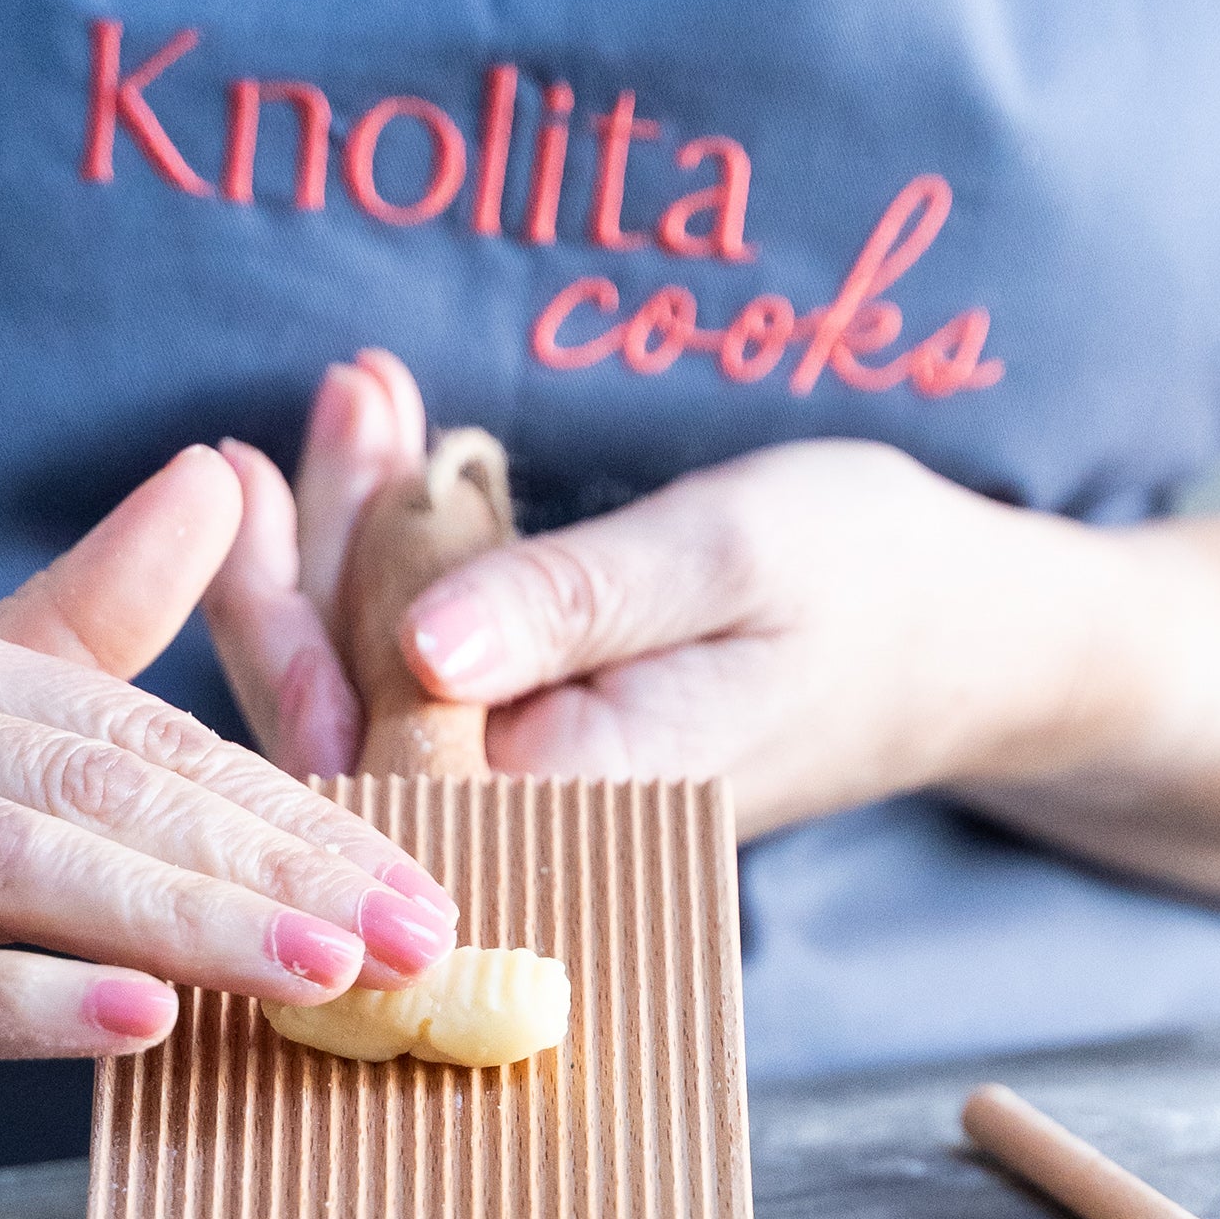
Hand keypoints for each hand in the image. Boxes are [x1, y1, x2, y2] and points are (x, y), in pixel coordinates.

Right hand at [0, 447, 456, 1158]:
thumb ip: (67, 623)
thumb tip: (219, 486)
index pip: (139, 731)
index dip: (293, 811)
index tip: (426, 883)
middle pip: (98, 785)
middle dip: (278, 866)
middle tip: (421, 939)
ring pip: (8, 866)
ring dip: (184, 923)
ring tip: (326, 973)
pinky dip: (13, 999)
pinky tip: (134, 1022)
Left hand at [203, 353, 1126, 835]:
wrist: (968, 645)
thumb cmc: (868, 585)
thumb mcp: (726, 558)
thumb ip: (572, 608)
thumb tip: (421, 652)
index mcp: (573, 798)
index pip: (368, 743)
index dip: (292, 619)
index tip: (252, 478)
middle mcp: (539, 822)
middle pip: (348, 724)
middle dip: (306, 562)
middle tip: (316, 410)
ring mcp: (539, 794)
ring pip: (379, 689)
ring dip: (348, 540)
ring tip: (361, 396)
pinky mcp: (545, 750)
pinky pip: (434, 671)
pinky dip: (403, 556)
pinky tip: (396, 448)